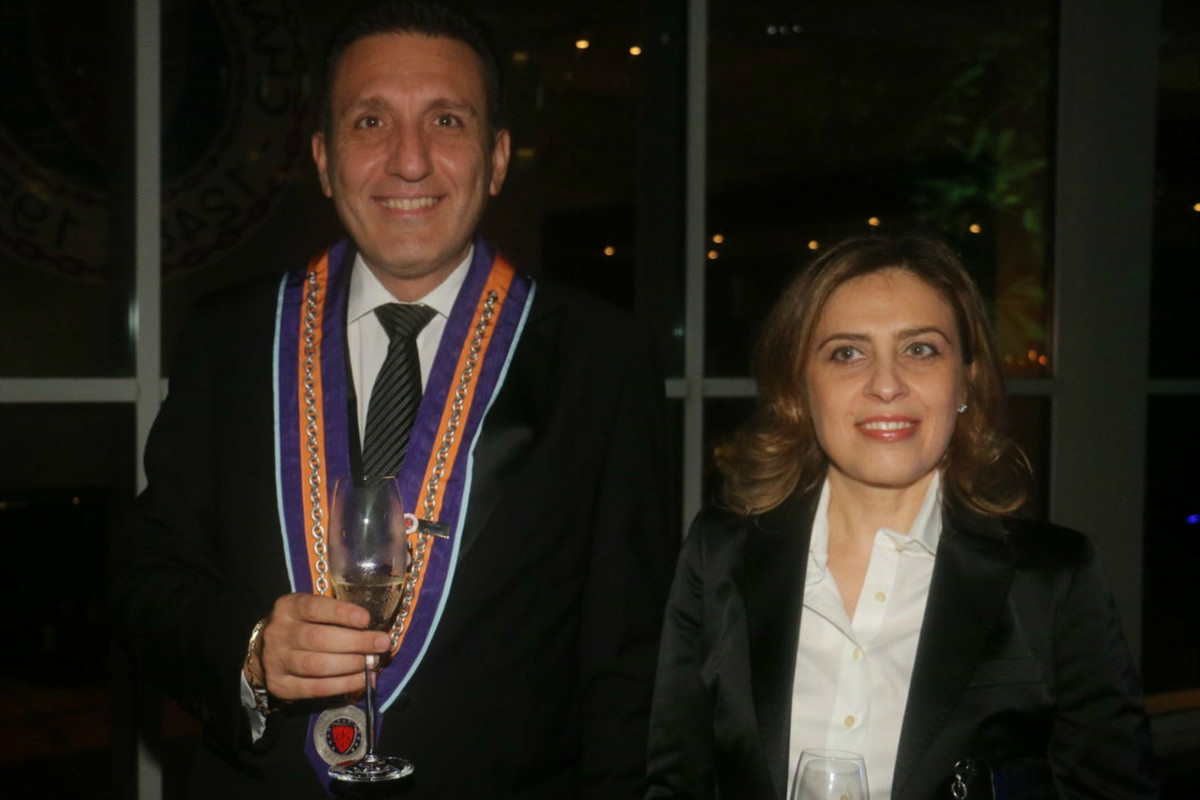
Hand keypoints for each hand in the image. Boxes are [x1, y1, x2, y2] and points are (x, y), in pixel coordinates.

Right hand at [249, 592, 391, 700]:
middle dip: (355, 642)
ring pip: (317, 666)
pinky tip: (362, 681)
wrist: (267, 651)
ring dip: (351, 666)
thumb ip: (336, 615)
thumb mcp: (313, 611)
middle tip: (381, 644)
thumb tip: (372, 629)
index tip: (366, 619)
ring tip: (373, 663)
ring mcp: (276, 661)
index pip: (314, 608)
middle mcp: (278, 633)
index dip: (341, 613)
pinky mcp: (280, 686)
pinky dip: (342, 685)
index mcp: (287, 608)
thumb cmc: (303, 626)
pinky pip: (315, 689)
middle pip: (318, 639)